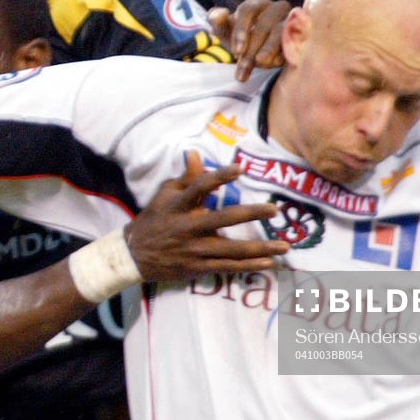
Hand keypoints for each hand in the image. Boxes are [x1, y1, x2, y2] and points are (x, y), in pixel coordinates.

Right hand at [126, 155, 287, 280]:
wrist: (135, 255)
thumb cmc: (155, 218)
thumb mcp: (165, 194)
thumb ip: (186, 177)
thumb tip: (196, 153)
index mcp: (179, 206)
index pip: (199, 187)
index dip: (218, 177)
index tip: (239, 169)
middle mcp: (188, 228)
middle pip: (222, 219)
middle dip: (250, 214)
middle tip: (273, 209)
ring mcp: (195, 250)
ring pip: (231, 250)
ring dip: (259, 248)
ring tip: (284, 245)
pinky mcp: (199, 267)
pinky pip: (228, 267)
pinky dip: (249, 266)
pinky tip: (269, 262)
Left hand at [207, 0, 289, 79]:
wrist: (264, 55)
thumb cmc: (243, 41)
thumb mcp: (227, 34)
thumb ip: (217, 22)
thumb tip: (219, 14)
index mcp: (257, 4)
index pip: (248, 10)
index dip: (241, 30)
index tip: (236, 51)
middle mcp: (276, 7)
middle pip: (263, 24)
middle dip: (251, 48)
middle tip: (243, 66)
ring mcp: (291, 20)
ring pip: (280, 31)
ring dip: (268, 50)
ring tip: (260, 63)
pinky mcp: (303, 34)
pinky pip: (295, 41)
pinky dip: (284, 52)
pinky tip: (276, 63)